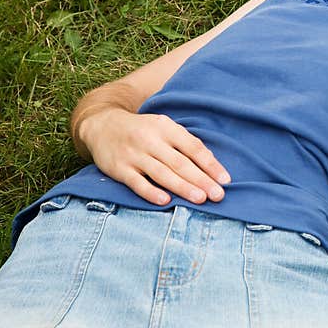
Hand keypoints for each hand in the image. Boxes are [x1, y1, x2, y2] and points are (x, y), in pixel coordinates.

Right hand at [78, 108, 230, 205]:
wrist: (102, 125)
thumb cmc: (143, 130)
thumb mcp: (164, 127)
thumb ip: (185, 143)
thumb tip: (211, 166)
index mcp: (166, 128)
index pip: (193, 147)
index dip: (210, 164)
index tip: (225, 180)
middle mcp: (150, 140)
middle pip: (180, 163)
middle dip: (201, 180)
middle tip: (218, 195)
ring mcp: (133, 154)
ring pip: (161, 173)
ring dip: (182, 187)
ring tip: (200, 199)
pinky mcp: (118, 168)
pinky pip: (136, 182)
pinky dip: (150, 192)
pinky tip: (165, 201)